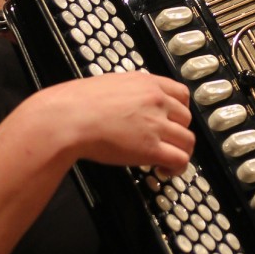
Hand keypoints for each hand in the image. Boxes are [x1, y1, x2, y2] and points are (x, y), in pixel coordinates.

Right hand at [34, 72, 195, 173]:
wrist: (67, 118)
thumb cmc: (78, 103)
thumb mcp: (111, 85)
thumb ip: (130, 93)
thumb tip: (132, 105)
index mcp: (147, 83)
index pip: (182, 94)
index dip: (180, 111)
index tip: (173, 122)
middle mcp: (156, 100)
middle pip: (186, 119)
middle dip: (177, 133)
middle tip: (165, 143)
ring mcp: (156, 124)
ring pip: (187, 140)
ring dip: (180, 152)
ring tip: (166, 161)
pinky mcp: (151, 148)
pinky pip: (180, 159)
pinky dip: (177, 168)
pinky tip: (164, 171)